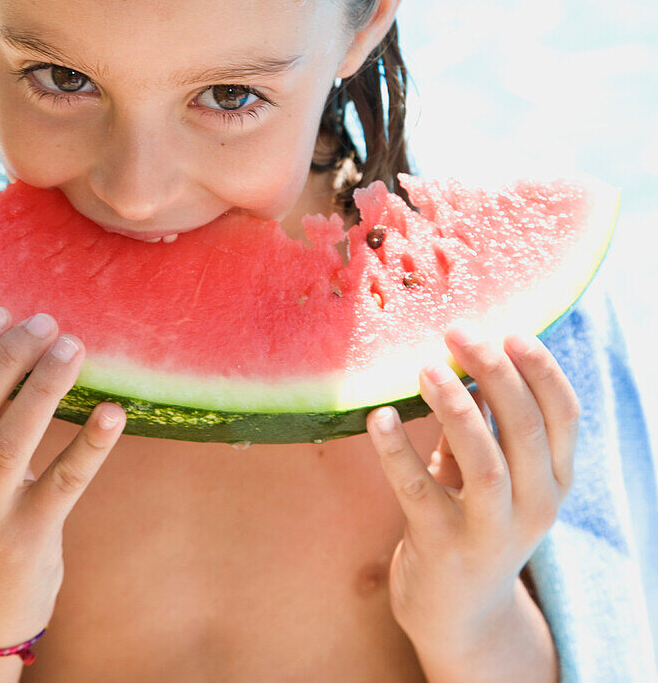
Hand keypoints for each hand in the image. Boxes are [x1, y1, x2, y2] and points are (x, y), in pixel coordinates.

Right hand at [0, 307, 125, 648]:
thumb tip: (9, 338)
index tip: (3, 312)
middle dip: (8, 357)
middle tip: (46, 324)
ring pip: (9, 442)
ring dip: (44, 387)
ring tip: (73, 347)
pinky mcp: (28, 540)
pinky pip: (63, 482)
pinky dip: (90, 444)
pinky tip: (113, 413)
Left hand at [366, 325, 579, 652]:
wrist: (457, 613)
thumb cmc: (472, 518)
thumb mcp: (494, 469)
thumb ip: (488, 419)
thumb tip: (467, 350)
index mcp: (554, 479)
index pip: (564, 414)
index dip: (540, 368)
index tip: (508, 330)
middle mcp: (534, 507)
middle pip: (526, 429)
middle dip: (495, 372)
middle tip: (457, 332)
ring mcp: (489, 532)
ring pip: (486, 463)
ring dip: (457, 407)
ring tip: (425, 367)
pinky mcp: (441, 547)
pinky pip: (418, 491)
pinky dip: (397, 451)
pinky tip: (379, 417)